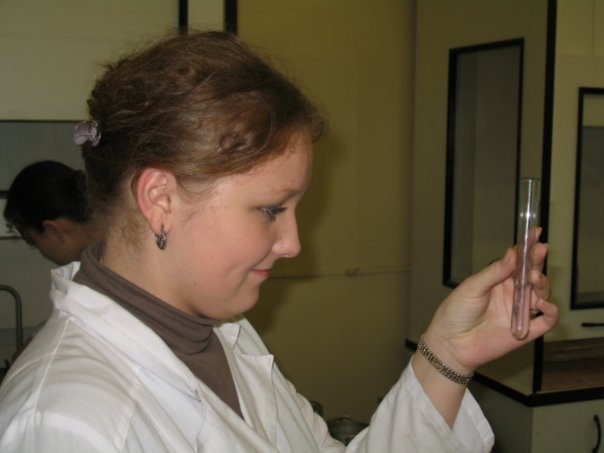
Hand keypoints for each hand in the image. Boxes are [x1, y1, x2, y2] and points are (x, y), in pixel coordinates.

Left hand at [423, 242, 558, 375]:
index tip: (536, 233)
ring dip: (543, 285)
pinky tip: (543, 304)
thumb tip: (513, 253)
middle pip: (533, 275)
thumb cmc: (456, 313)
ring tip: (533, 280)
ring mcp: (519, 311)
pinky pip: (546, 320)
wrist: (450, 343)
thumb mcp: (472, 287)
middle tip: (537, 254)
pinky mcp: (525, 330)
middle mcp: (511, 294)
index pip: (517, 261)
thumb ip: (495, 272)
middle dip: (537, 263)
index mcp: (498, 280)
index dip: (528, 247)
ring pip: (542, 294)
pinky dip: (551, 311)